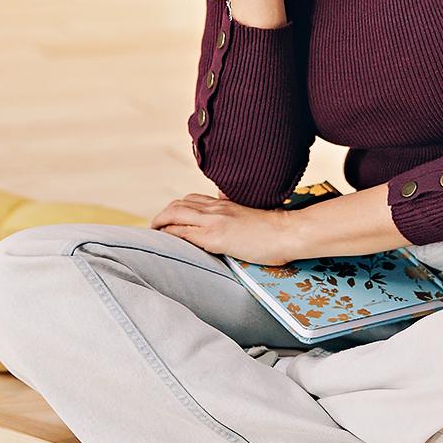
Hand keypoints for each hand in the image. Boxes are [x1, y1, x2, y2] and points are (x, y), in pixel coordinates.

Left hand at [151, 193, 294, 265]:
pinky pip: (185, 233)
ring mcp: (214, 221)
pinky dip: (171, 235)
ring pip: (176, 214)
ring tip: (155, 233)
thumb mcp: (250, 216)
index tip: (168, 220)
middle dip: (162, 216)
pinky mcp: (215, 237)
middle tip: (156, 228)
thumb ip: (235, 213)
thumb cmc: (274, 229)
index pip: (191, 200)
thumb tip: (227, 215)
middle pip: (178, 205)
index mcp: (224, 203)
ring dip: (161, 223)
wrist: (287, 232)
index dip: (176, 209)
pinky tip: (166, 241)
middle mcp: (216, 208)